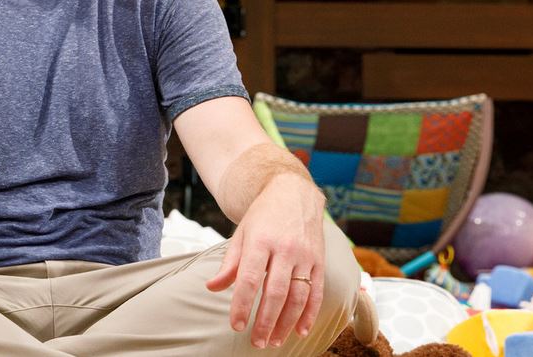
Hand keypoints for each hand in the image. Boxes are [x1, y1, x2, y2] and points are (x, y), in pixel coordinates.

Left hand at [205, 173, 325, 348]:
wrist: (293, 192)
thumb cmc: (262, 215)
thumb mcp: (241, 233)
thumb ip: (230, 263)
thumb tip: (213, 287)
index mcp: (260, 240)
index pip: (250, 279)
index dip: (242, 304)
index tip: (237, 325)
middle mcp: (284, 248)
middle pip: (275, 292)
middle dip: (265, 321)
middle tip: (256, 341)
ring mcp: (305, 255)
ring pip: (298, 296)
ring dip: (287, 322)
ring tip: (275, 341)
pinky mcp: (319, 260)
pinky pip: (317, 291)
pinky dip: (309, 313)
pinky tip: (300, 330)